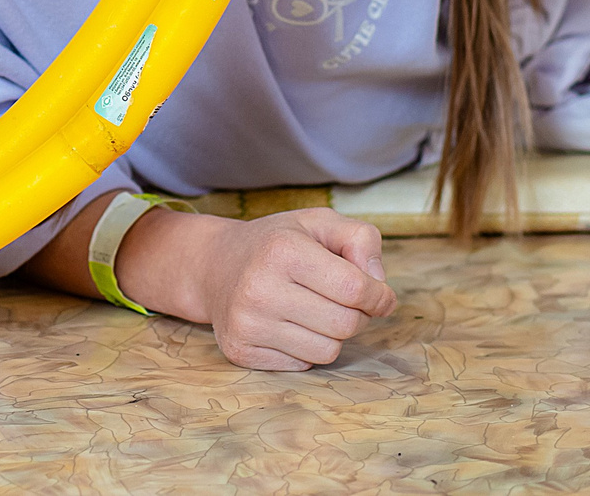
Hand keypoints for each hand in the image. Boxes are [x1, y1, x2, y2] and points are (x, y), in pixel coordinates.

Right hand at [117, 205, 396, 371]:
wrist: (210, 265)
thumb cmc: (275, 243)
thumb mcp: (318, 222)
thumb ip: (361, 239)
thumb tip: (379, 284)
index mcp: (283, 250)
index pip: (357, 290)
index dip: (379, 295)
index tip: (379, 294)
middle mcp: (259, 288)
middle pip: (346, 325)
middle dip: (357, 315)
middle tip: (343, 301)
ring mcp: (246, 323)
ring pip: (328, 352)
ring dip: (332, 335)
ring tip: (314, 312)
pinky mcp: (239, 350)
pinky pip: (302, 366)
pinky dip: (306, 349)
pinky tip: (289, 325)